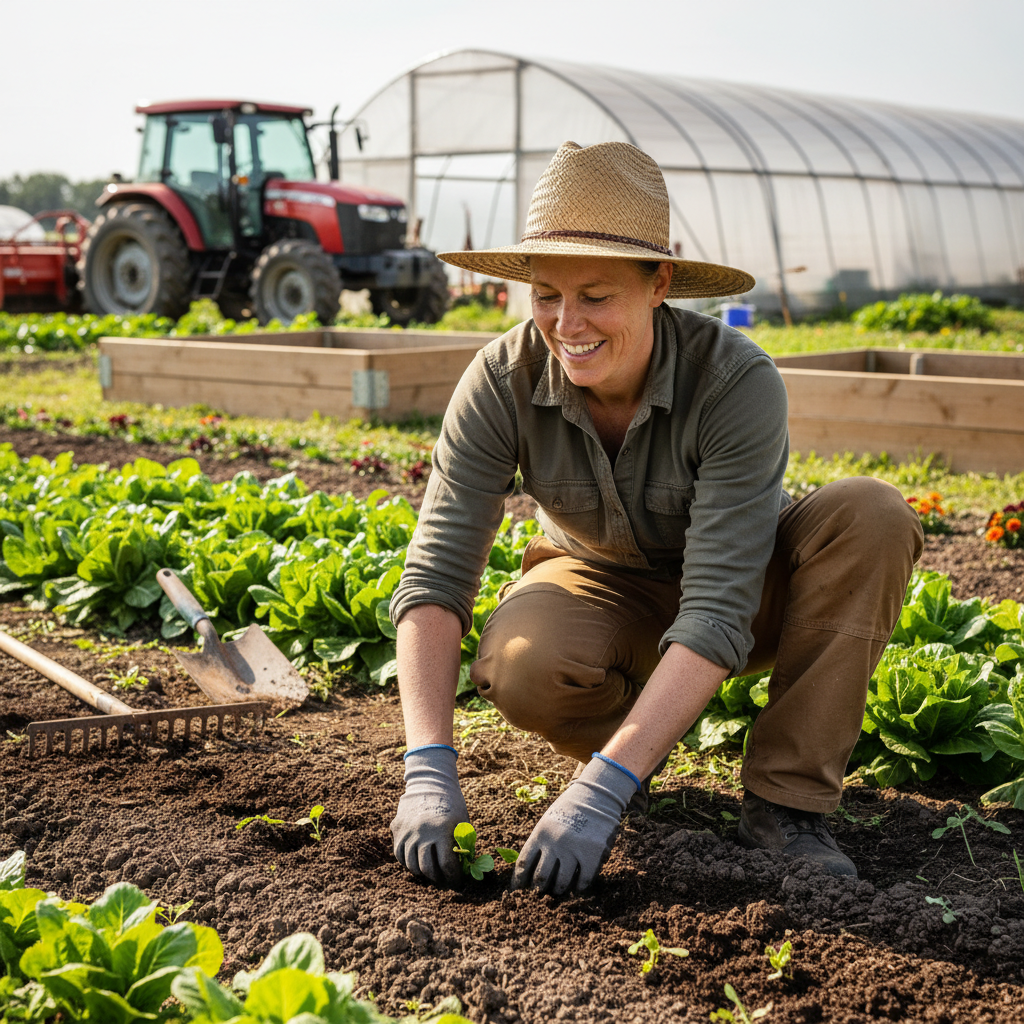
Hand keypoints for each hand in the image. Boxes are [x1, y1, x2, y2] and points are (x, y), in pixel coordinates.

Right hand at [390, 746, 468, 885]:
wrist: (430, 782)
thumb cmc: (451, 804)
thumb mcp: (462, 822)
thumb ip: (462, 845)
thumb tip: (466, 870)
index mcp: (442, 830)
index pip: (447, 865)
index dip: (454, 877)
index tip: (458, 881)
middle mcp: (422, 832)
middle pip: (427, 869)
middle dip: (438, 878)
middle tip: (444, 880)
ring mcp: (407, 831)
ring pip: (411, 864)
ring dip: (422, 872)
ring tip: (431, 871)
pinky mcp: (397, 828)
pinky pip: (399, 854)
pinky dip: (408, 861)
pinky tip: (418, 861)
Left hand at [512, 757, 635, 894]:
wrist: (595, 796)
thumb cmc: (569, 810)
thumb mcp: (548, 821)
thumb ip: (540, 842)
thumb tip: (528, 870)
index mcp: (540, 833)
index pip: (523, 863)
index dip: (518, 881)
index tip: (517, 892)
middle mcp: (554, 843)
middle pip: (541, 877)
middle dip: (539, 890)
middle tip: (540, 894)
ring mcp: (573, 849)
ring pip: (561, 883)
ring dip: (558, 890)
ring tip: (558, 891)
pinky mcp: (591, 853)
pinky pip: (583, 880)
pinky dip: (579, 888)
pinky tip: (577, 888)